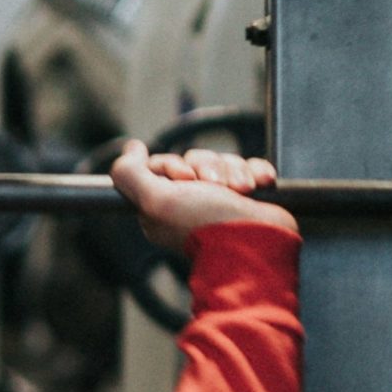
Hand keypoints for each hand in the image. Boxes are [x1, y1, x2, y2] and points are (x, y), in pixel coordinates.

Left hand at [109, 141, 295, 249]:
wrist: (258, 243)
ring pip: (222, 162)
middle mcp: (189, 203)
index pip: (161, 166)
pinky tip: (259, 185)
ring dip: (234, 171)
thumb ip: (131, 174)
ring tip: (241, 191)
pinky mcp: (247, 197)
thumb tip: (131, 148)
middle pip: (194, 160)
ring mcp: (220, 200)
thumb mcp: (157, 200)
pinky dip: (256, 172)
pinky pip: (250, 167)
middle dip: (208, 167)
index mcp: (163, 207)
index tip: (185, 179)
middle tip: (216, 187)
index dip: (174, 165)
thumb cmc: (207, 224)